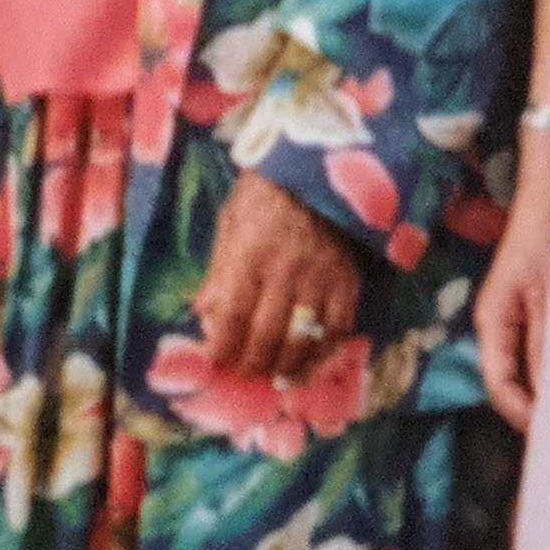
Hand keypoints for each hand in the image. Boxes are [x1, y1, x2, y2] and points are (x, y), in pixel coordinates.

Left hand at [195, 173, 364, 382]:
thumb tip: (202, 312)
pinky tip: (311, 364)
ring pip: (303, 338)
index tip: (216, 360)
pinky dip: (324, 353)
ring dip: (287, 367)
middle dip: (253, 362)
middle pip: (267, 334)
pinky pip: (338, 328)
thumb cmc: (264, 194)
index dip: (223, 346)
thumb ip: (219, 271)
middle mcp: (285, 270)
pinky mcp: (347, 281)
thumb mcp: (230, 223)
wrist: (316, 170)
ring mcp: (320, 278)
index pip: (233, 315)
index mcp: (249, 255)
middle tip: (245, 373)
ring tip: (275, 379)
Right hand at [475, 185, 549, 431]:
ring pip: (528, 370)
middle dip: (537, 411)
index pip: (499, 386)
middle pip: (511, 384)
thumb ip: (548, 344)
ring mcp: (518, 319)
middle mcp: (501, 326)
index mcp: (492, 322)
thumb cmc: (548, 236)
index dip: (523, 415)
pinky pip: (542, 352)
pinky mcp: (538, 311)